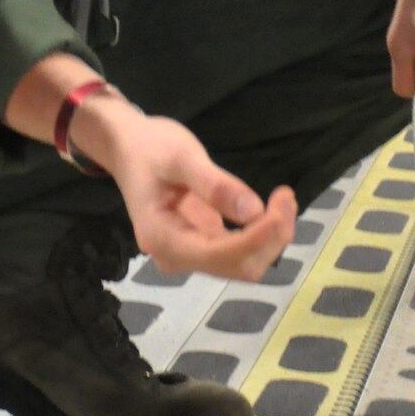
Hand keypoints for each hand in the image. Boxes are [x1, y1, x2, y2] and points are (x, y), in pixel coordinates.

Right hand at [74, 98, 296, 277]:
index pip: (221, 255)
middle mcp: (176, 257)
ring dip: (271, 238)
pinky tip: (274, 206)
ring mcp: (190, 254)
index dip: (258, 236)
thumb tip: (253, 211)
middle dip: (270, 238)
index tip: (281, 202)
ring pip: (244, 264)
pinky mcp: (204, 245)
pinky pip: (241, 251)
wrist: (129, 149)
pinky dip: (264, 234)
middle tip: (285, 194)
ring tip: (283, 198)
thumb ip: (214, 184)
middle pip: (238, 267)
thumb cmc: (150, 148)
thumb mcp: (180, 156)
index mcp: (162, 238)